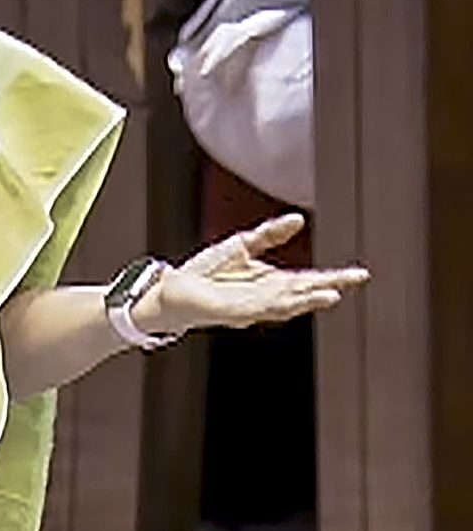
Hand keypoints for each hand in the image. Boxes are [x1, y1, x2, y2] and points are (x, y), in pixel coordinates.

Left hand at [140, 214, 368, 335]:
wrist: (171, 290)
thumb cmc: (205, 272)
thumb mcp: (241, 246)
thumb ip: (269, 234)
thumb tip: (299, 219)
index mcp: (270, 283)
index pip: (308, 280)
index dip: (334, 277)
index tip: (360, 274)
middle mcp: (266, 297)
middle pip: (303, 292)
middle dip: (329, 286)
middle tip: (357, 278)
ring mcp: (252, 306)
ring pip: (286, 304)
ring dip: (308, 300)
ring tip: (333, 295)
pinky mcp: (233, 311)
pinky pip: (260, 308)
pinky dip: (278, 305)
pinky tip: (293, 300)